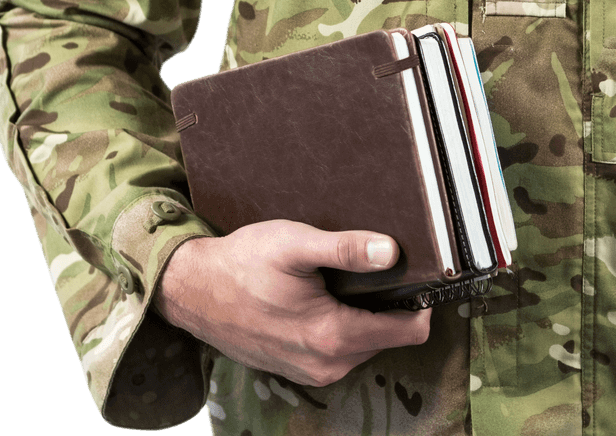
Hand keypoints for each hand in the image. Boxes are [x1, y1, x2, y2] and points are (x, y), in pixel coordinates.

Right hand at [152, 220, 430, 386]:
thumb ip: (346, 249)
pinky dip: (343, 324)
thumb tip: (392, 251)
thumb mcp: (296, 245)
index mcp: (333, 337)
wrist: (192, 291)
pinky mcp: (298, 367)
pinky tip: (327, 294)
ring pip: (365, 342)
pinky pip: (340, 348)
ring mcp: (311, 371)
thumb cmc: (242, 264)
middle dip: (392, 303)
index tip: (423, 270)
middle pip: (389, 335)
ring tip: (350, 275)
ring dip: (366, 313)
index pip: (408, 331)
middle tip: (382, 264)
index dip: (422, 300)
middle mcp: (327, 364)